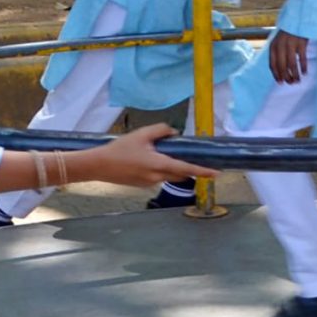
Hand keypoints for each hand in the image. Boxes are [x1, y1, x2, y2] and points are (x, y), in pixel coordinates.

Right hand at [85, 123, 218, 187]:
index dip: (203, 171)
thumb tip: (174, 133)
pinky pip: (158, 177)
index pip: (187, 168)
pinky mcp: (142, 185)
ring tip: (162, 153)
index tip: (217, 173)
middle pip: (181, 174)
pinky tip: (146, 160)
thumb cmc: (119, 149)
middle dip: (189, 168)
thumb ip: (161, 131)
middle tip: (194, 158)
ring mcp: (150, 183)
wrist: (98, 166)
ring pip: (169, 175)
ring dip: (173, 167)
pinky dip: (160, 169)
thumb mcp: (141, 134)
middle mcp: (157, 177)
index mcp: (159, 164)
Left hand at [268, 31, 309, 84]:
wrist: (298, 20)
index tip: (280, 82)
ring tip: (297, 81)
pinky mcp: (301, 43)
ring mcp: (291, 44)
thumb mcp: (279, 42)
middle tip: (291, 83)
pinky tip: (304, 73)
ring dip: (294, 74)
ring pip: (291, 64)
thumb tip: (281, 72)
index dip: (276, 75)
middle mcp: (280, 46)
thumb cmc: (288, 34)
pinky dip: (303, 67)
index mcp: (273, 47)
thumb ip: (278, 54)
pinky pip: (302, 58)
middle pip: (282, 66)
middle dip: (286, 77)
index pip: (273, 64)